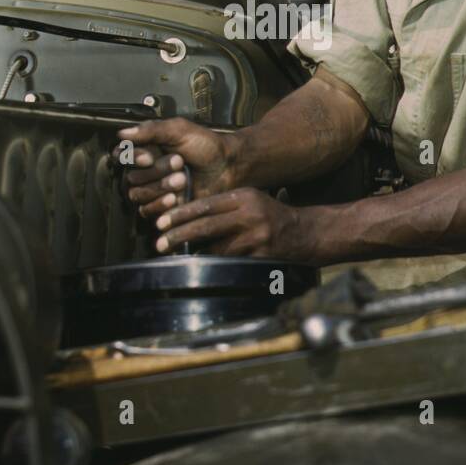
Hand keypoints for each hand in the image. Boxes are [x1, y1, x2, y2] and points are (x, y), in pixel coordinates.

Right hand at [116, 117, 233, 219]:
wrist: (227, 167)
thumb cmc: (205, 145)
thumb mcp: (178, 130)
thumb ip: (150, 130)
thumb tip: (122, 134)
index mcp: (146, 149)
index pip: (121, 156)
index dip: (131, 158)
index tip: (149, 157)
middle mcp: (145, 171)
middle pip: (131, 178)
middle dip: (155, 172)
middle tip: (179, 163)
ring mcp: (153, 191)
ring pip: (137, 195)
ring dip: (159, 187)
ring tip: (182, 179)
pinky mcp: (162, 209)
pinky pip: (146, 211)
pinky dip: (160, 204)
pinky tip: (176, 198)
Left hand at [152, 188, 314, 259]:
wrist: (305, 232)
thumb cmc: (270, 216)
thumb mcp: (250, 200)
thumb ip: (223, 206)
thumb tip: (187, 217)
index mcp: (244, 197)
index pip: (206, 204)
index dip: (181, 214)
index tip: (161, 222)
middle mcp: (250, 214)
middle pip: (207, 225)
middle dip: (179, 235)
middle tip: (160, 243)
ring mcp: (257, 236)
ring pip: (216, 248)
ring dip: (196, 254)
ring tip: (178, 256)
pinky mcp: (261, 256)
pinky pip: (231, 263)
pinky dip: (216, 265)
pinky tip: (204, 267)